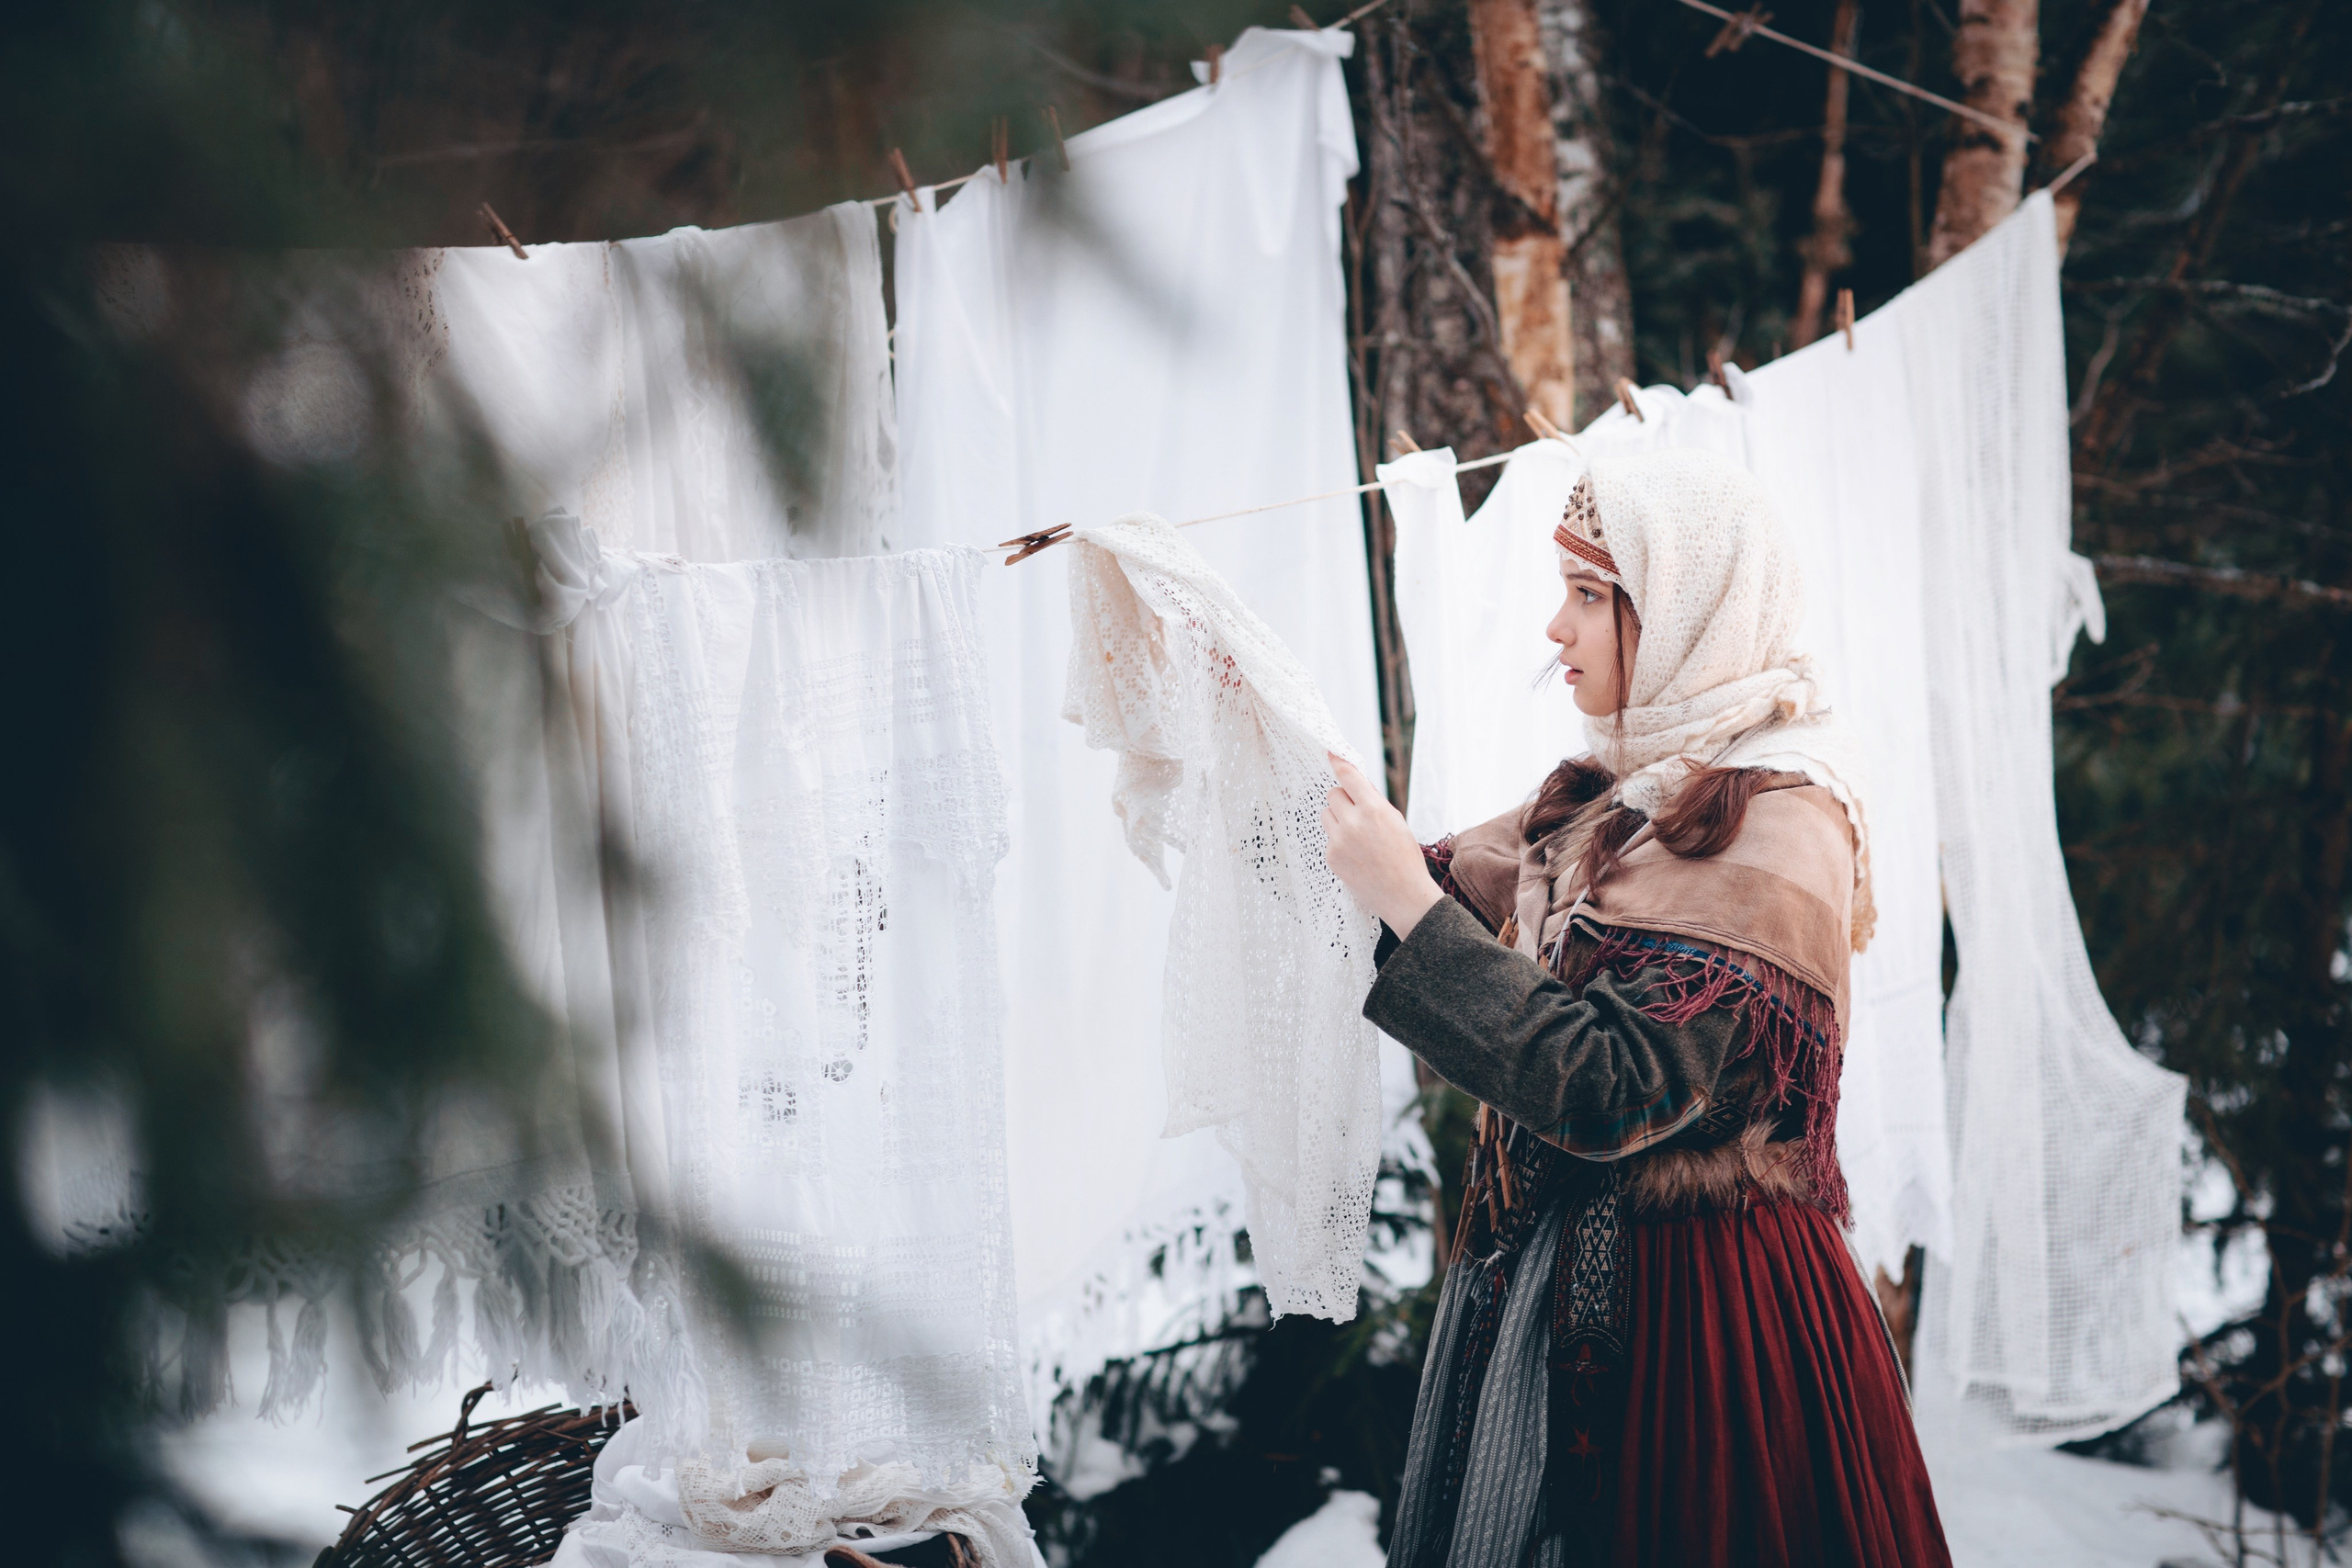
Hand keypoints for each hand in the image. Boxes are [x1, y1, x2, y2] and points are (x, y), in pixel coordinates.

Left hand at [1320, 753, 1444, 937]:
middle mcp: (1353, 822)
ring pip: (1326, 814)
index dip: (1338, 762)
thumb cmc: (1404, 856)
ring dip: (1338, 818)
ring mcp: (1339, 841)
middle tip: (1359, 813)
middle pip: (1333, 794)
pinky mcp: (1331, 856)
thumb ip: (1373, 801)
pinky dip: (1339, 840)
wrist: (1403, 896)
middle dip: (1344, 799)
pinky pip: (1328, 836)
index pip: (1349, 777)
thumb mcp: (1396, 821)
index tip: (1331, 753)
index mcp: (1374, 810)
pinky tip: (1357, 855)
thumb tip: (1354, 782)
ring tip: (1358, 837)